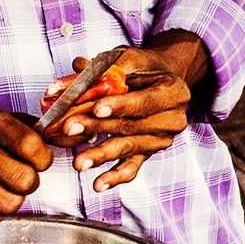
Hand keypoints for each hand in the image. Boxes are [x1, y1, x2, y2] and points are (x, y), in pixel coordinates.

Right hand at [0, 94, 51, 223]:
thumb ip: (42, 132)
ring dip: (13, 199)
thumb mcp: (4, 122)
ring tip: (2, 185)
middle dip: (29, 182)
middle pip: (26, 181)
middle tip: (18, 174)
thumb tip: (78, 137)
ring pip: (11, 204)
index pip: (35, 147)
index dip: (42, 159)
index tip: (35, 158)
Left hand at [47, 33, 211, 190]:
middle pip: (133, 127)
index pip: (145, 101)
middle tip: (71, 128)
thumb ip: (104, 66)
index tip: (96, 107)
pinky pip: (132, 168)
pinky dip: (114, 177)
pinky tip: (98, 184)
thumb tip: (76, 68)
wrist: (160, 81)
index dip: (121, 105)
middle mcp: (172, 119)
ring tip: (79, 161)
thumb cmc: (144, 69)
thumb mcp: (128, 59)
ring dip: (101, 155)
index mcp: (173, 92)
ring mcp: (161, 140)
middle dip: (99, 127)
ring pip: (128, 148)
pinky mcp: (148, 154)